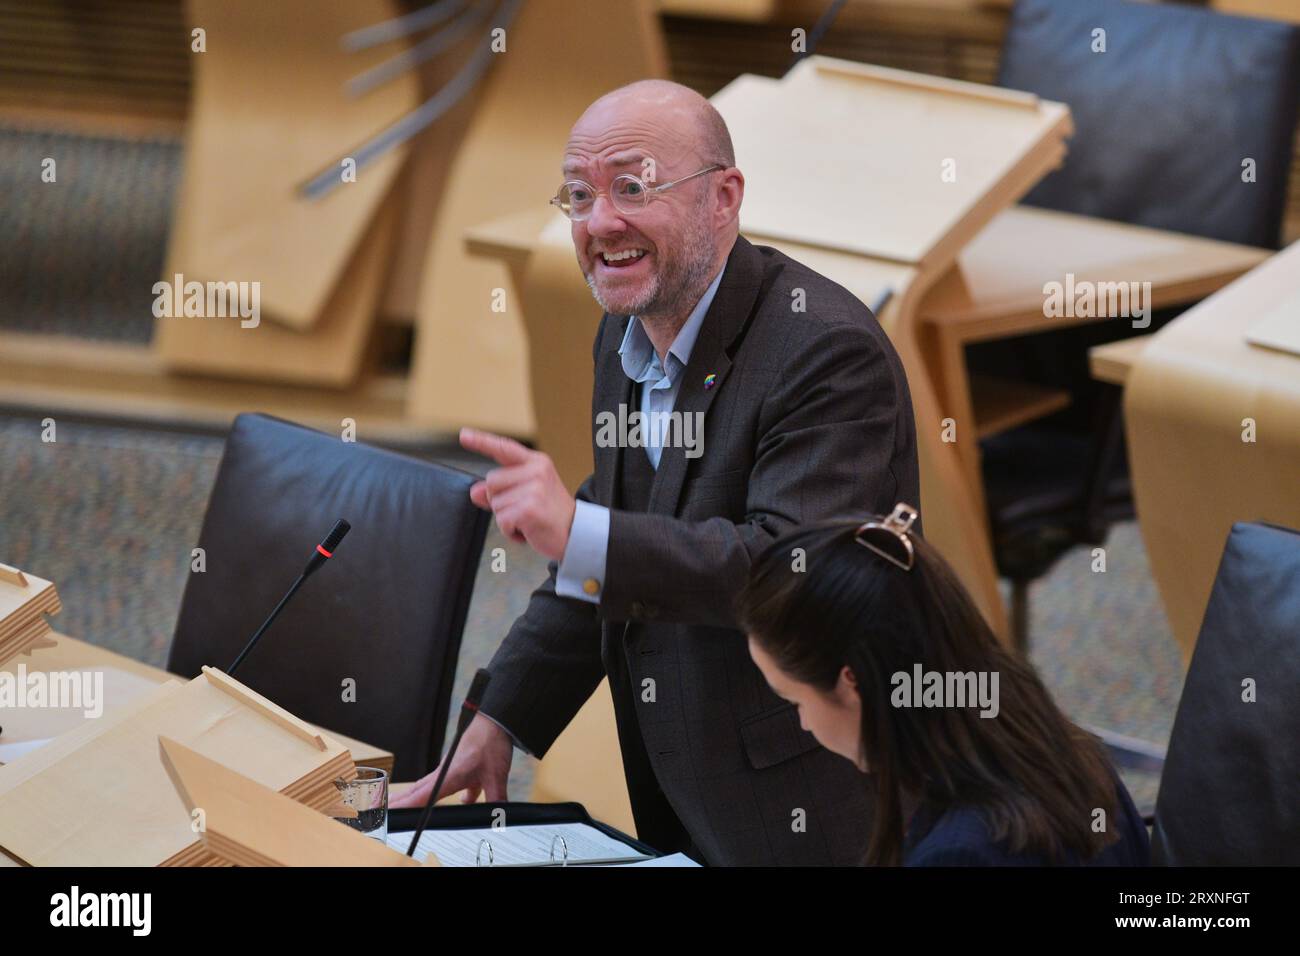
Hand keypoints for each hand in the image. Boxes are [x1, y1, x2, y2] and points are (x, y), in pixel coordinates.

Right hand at [389, 713, 512, 807]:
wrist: (495, 721)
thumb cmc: (490, 743)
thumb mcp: (497, 775)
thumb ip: (496, 798)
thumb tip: (498, 817)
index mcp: (448, 776)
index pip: (421, 796)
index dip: (404, 807)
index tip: (387, 813)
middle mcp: (444, 773)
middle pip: (416, 791)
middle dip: (399, 803)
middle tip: (380, 812)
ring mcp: (449, 769)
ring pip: (428, 787)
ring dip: (414, 798)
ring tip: (400, 808)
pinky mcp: (458, 767)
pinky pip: (444, 784)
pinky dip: (441, 793)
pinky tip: (456, 801)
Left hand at [460, 427, 576, 561]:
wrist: (576, 534)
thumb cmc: (550, 514)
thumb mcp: (526, 496)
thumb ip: (500, 491)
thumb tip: (475, 491)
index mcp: (536, 463)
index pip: (504, 448)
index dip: (482, 441)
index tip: (464, 435)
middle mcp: (536, 471)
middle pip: (491, 481)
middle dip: (499, 500)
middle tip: (522, 509)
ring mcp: (534, 488)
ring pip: (495, 502)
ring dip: (505, 518)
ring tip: (526, 520)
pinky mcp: (530, 508)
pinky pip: (502, 519)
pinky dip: (510, 531)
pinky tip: (526, 530)